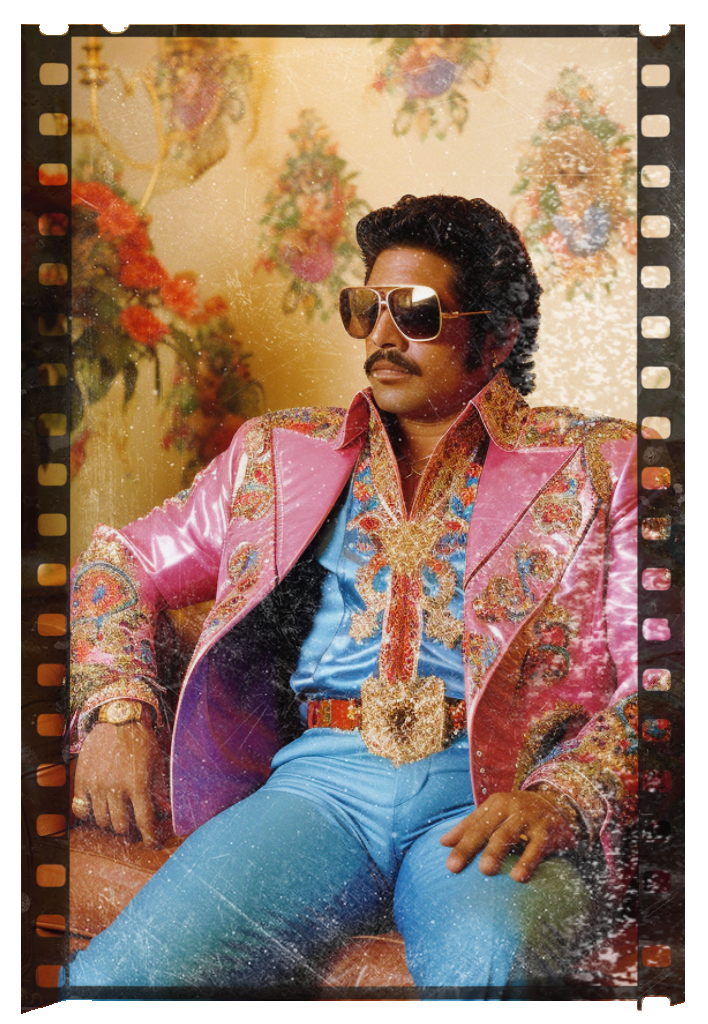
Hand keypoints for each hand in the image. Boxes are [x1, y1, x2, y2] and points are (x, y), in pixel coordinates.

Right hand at [72, 720, 170, 846]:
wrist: (118, 719)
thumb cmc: (141, 741)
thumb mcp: (156, 763)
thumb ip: (160, 790)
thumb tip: (168, 811)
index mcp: (138, 785)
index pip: (144, 821)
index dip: (149, 837)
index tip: (151, 843)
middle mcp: (115, 788)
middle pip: (120, 826)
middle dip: (129, 829)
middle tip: (132, 823)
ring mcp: (96, 785)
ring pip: (101, 820)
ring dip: (111, 821)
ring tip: (117, 813)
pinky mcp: (82, 780)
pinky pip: (81, 808)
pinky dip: (89, 812)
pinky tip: (98, 806)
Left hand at [439, 790, 578, 882]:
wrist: (560, 803)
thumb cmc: (520, 813)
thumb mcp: (496, 813)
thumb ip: (471, 826)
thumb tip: (442, 842)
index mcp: (495, 804)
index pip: (473, 824)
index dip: (459, 842)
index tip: (448, 864)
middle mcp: (510, 808)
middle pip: (485, 828)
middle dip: (469, 847)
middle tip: (453, 867)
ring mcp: (529, 818)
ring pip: (507, 834)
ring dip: (495, 852)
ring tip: (485, 870)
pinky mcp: (547, 831)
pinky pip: (536, 848)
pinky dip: (527, 862)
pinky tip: (518, 878)